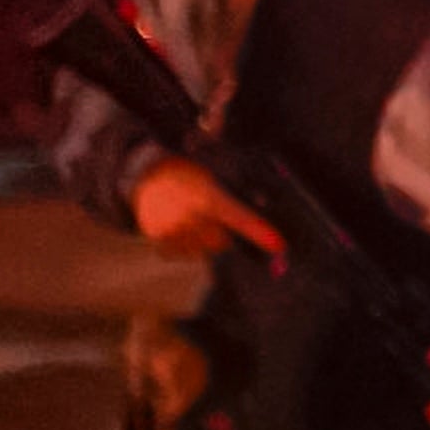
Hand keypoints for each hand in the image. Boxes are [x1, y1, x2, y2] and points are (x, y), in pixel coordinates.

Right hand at [130, 158, 283, 263]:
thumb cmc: (192, 175)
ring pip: (203, 250)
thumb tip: (266, 205)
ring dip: (204, 240)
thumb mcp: (216, 175)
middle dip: (222, 232)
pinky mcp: (159, 241)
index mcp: (207, 195)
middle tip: (210, 215)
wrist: (149, 176)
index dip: (259, 231)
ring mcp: (172, 230)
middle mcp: (190, 215)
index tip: (280, 245)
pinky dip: (186, 245)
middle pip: (222, 242)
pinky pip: (183, 255)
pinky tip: (181, 226)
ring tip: (193, 217)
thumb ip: (239, 192)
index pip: (239, 216)